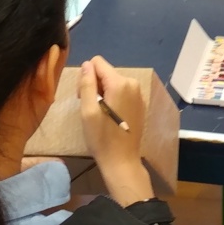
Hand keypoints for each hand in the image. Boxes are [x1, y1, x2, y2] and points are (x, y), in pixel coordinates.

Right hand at [78, 56, 151, 206]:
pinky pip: (121, 91)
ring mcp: (138, 93)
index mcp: (120, 83)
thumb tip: (86, 64)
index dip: (86, 77)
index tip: (83, 97)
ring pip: (112, 81)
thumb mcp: (88, 111)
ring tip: (99, 114)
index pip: (97, 62)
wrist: (122, 161)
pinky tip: (109, 117)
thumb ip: (87, 84)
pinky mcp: (140, 103)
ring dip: (102, 93)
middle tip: (89, 108)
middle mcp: (132, 83)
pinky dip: (113, 99)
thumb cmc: (102, 138)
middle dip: (94, 85)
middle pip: (105, 72)